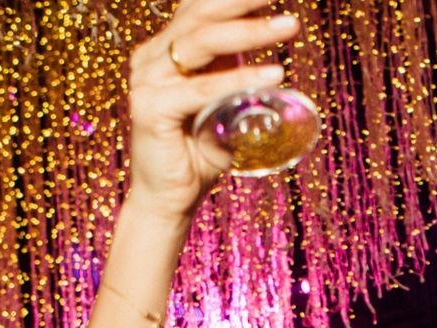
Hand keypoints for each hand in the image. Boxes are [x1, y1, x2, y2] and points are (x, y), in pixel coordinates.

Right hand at [125, 0, 300, 220]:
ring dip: (249, 32)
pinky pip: (202, 87)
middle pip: (200, 15)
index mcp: (164, 50)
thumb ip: (236, 77)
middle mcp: (151, 58)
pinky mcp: (151, 107)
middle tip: (282, 0)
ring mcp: (147, 81)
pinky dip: (238, 79)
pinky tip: (272, 74)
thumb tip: (270, 54)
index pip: (199, 8)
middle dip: (243, 2)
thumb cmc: (198, 154)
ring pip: (202, 42)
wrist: (170, 200)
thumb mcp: (223, 104)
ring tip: (289, 27)